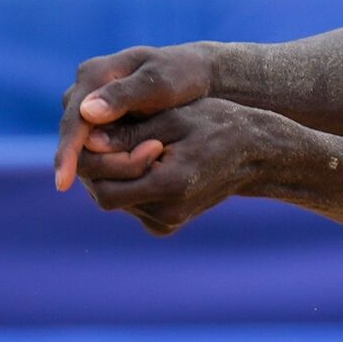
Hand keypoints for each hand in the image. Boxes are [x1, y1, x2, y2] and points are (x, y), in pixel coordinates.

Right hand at [55, 44, 214, 190]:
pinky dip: (111, 164)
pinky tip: (126, 183)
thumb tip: (87, 113)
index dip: (66, 152)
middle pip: (73, 138)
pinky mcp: (100, 125)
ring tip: (129, 184)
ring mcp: (90, 109)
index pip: (72, 120)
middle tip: (120, 186)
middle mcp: (84, 92)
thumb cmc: (183, 75)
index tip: (62, 182)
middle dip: (91, 164)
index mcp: (94, 74)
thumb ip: (125, 95)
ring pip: (84, 147)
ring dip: (103, 167)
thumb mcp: (160, 83)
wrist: (197, 75)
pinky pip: (96, 150)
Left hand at [78, 98, 269, 235]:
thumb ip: (130, 132)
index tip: (112, 128)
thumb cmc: (217, 125)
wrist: (256, 153)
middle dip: (102, 164)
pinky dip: (128, 182)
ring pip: (116, 199)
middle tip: (113, 133)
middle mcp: (167, 213)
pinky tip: (144, 159)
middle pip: (105, 195)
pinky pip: (131, 205)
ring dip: (114, 172)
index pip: (105, 185)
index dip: (99, 157)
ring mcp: (167, 222)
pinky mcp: (167, 224)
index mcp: (170, 187)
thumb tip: (87, 139)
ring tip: (132, 141)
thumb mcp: (174, 118)